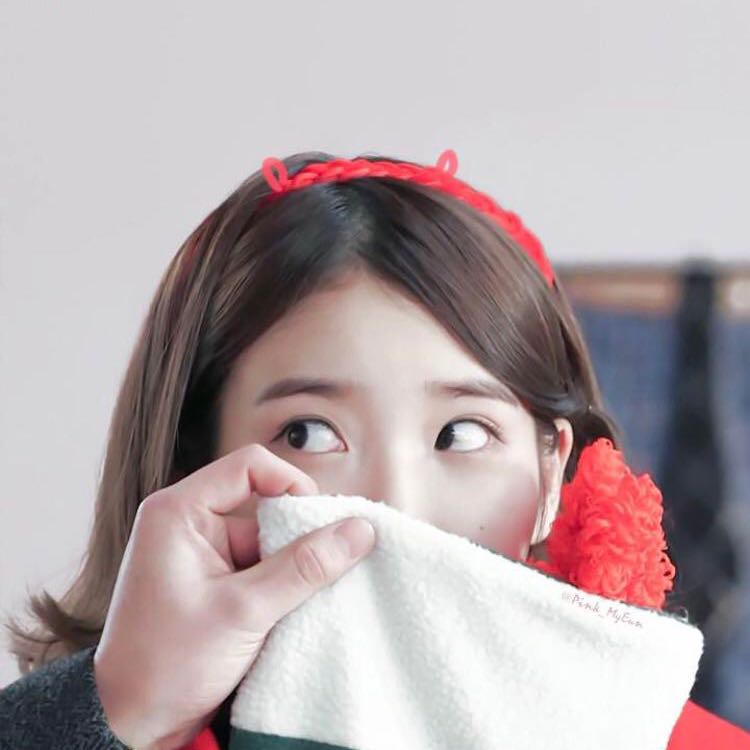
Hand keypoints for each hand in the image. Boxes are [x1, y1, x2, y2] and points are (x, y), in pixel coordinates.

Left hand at [93, 443, 375, 748]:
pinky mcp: (212, 581)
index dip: (291, 484)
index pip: (250, 467)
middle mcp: (188, 523)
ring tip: (302, 600)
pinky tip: (289, 611)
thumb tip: (358, 531)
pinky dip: (280, 585)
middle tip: (321, 569)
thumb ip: (304, 567)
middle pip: (263, 504)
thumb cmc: (166, 664)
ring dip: (290, 567)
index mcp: (178, 512)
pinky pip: (258, 566)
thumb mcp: (244, 611)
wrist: (133, 724)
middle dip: (296, 536)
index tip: (321, 520)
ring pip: (266, 540)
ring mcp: (200, 554)